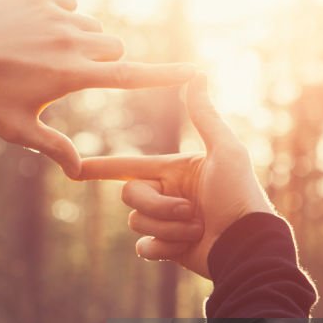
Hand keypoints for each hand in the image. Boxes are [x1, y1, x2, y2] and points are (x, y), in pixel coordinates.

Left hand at [0, 0, 195, 177]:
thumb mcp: (18, 129)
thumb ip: (54, 147)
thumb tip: (79, 172)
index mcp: (72, 75)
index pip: (131, 76)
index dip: (167, 76)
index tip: (197, 70)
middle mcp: (71, 40)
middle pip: (115, 49)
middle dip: (104, 62)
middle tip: (71, 74)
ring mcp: (55, 14)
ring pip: (92, 27)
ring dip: (82, 42)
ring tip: (43, 56)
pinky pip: (70, 5)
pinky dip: (62, 18)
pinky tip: (33, 32)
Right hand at [78, 74, 274, 277]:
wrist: (248, 245)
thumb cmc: (240, 195)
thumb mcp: (225, 150)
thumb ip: (205, 115)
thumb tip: (197, 74)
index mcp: (174, 171)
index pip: (129, 166)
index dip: (101, 167)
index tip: (75, 169)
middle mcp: (167, 194)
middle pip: (131, 195)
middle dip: (159, 205)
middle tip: (193, 211)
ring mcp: (166, 222)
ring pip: (137, 222)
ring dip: (169, 227)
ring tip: (198, 229)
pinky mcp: (167, 248)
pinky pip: (144, 247)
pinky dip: (164, 247)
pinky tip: (185, 248)